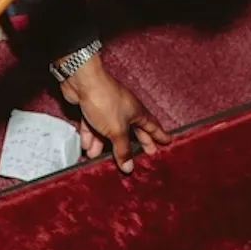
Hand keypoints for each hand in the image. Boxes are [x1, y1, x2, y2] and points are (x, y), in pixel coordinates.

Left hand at [57, 55, 170, 173]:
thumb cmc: (105, 101)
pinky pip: (93, 126)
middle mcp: (125, 110)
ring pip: (108, 131)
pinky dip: (90, 136)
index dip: (160, 136)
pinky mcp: (92, 108)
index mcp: (137, 113)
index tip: (167, 141)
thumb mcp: (116, 131)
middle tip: (143, 154)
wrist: (82, 82)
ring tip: (99, 159)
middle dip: (134, 144)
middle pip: (131, 131)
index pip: (152, 127)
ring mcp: (108, 109)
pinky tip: (86, 147)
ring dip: (104, 145)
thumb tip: (129, 167)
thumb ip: (123, 150)